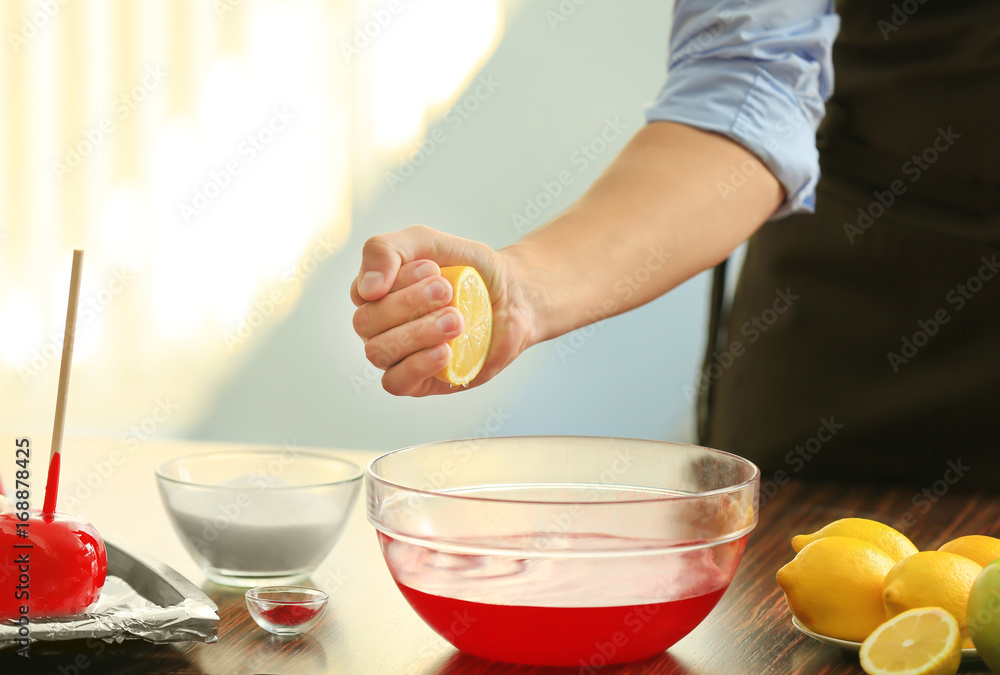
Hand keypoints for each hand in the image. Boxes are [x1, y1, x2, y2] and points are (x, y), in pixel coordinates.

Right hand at [351, 225, 536, 395]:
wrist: (514, 297)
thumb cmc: (470, 270)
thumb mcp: (429, 242)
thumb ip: (387, 249)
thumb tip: (367, 288)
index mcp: (377, 293)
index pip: (362, 291)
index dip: (395, 281)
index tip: (435, 267)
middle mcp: (381, 326)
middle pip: (366, 323)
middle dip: (408, 304)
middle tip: (448, 291)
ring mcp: (398, 355)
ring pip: (379, 352)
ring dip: (418, 333)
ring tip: (456, 320)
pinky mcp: (418, 381)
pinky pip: (395, 383)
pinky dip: (417, 365)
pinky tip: (444, 351)